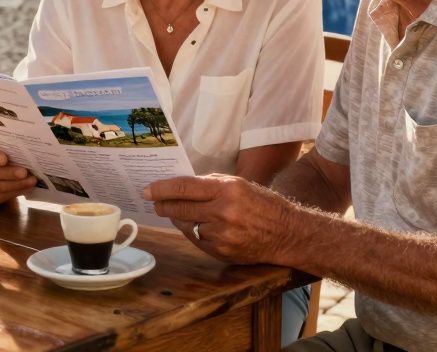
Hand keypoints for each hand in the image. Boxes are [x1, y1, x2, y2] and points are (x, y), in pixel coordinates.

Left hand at [143, 174, 298, 265]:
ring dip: (177, 219)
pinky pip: (196, 240)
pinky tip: (193, 225)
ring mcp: (221, 235)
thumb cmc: (264, 205)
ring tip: (173, 212)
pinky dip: (192, 231)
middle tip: (154, 201)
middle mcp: (222, 212)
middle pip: (180, 208)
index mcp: (227, 190)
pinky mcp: (221, 252)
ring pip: (186, 226)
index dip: (162, 189)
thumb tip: (182, 186)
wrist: (288, 234)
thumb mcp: (240, 184)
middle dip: (163, 205)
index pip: (184, 188)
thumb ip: (211, 184)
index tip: (148, 190)